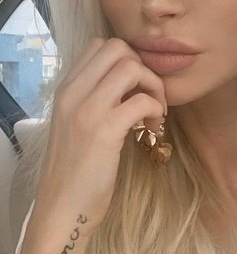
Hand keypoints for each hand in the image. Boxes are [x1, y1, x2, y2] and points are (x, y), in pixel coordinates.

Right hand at [32, 37, 166, 236]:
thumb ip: (93, 97)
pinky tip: (152, 129)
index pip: (99, 44)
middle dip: (143, 66)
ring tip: (154, 111)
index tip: (135, 86)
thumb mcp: (76, 122)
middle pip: (118, 47)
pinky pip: (142, 101)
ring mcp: (87, 110)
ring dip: (153, 86)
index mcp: (66, 88)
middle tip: (149, 94)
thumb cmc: (74, 168)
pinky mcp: (104, 131)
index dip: (127, 59)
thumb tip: (127, 82)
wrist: (63, 208)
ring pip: (131, 67)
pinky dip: (156, 110)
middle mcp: (73, 92)